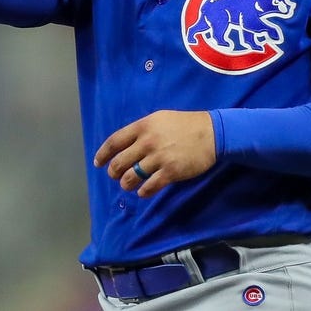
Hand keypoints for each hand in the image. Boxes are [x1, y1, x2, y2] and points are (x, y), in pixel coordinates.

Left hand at [93, 110, 216, 198]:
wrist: (211, 133)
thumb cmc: (184, 124)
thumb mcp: (159, 119)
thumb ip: (142, 130)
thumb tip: (126, 144)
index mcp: (142, 126)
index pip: (114, 142)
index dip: (103, 154)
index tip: (98, 163)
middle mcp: (147, 142)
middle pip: (119, 162)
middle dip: (113, 172)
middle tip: (115, 176)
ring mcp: (158, 158)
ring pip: (131, 177)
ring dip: (126, 184)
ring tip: (128, 185)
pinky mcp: (170, 172)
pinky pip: (149, 187)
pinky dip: (143, 192)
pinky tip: (143, 191)